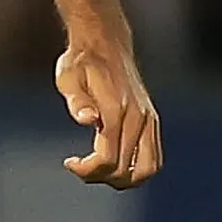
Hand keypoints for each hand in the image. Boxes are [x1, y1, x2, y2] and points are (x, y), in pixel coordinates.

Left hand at [57, 41, 161, 188]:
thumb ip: (77, 101)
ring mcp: (148, 119)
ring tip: (99, 170)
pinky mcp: (152, 119)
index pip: (107, 160)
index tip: (69, 162)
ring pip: (148, 169)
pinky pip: (154, 158)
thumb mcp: (68, 77)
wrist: (105, 42)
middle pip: (125, 171)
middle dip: (99, 177)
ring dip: (123, 179)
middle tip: (80, 166)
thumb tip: (87, 119)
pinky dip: (136, 169)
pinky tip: (114, 161)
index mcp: (116, 110)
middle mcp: (138, 117)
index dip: (86, 170)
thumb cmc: (80, 62)